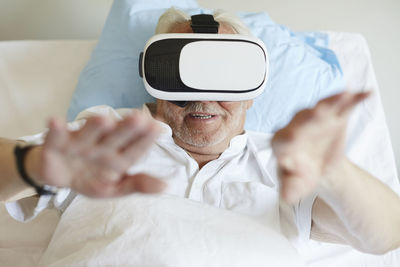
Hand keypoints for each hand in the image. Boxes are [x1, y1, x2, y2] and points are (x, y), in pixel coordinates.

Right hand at [29, 110, 164, 197]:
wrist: (61, 177)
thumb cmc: (92, 178)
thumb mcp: (115, 188)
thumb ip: (137, 185)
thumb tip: (165, 186)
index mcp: (119, 158)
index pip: (135, 149)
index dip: (145, 140)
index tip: (157, 128)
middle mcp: (102, 146)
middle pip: (115, 137)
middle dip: (126, 129)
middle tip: (138, 118)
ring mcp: (80, 144)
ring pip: (88, 134)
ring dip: (94, 127)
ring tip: (103, 120)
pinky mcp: (57, 144)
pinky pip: (56, 136)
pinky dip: (56, 129)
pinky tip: (55, 121)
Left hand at [271, 91, 369, 202]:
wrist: (317, 165)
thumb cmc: (301, 173)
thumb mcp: (296, 184)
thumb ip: (290, 188)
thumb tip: (286, 197)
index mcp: (283, 143)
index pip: (283, 139)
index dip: (288, 138)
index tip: (293, 137)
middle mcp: (296, 126)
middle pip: (302, 119)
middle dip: (310, 116)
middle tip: (319, 112)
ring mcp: (315, 119)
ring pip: (322, 107)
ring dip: (333, 101)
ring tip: (345, 95)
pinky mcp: (333, 115)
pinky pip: (343, 105)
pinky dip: (354, 100)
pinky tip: (366, 94)